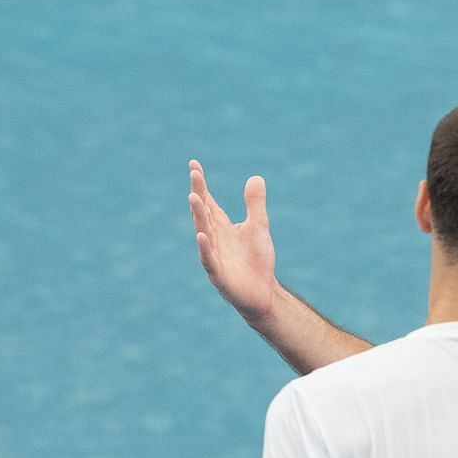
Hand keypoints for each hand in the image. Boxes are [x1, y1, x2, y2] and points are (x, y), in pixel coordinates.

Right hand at [190, 160, 278, 331]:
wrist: (263, 292)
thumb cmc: (257, 260)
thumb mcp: (258, 227)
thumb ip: (254, 205)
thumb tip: (256, 177)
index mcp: (221, 226)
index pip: (207, 201)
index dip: (201, 184)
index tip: (194, 164)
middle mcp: (213, 238)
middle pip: (203, 213)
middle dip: (198, 194)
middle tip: (194, 175)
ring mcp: (214, 256)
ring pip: (203, 232)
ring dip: (198, 216)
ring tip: (194, 198)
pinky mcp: (219, 275)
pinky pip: (209, 259)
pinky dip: (205, 247)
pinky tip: (202, 235)